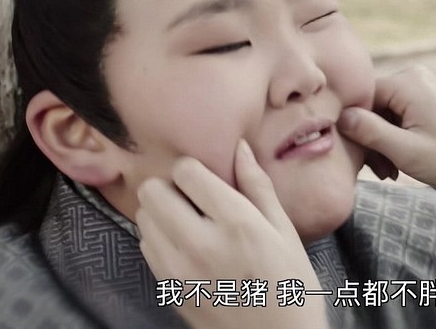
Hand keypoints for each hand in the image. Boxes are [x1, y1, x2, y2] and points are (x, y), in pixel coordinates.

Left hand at [136, 140, 327, 328]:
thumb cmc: (291, 285)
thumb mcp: (285, 231)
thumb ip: (257, 186)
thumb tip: (239, 146)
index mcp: (236, 223)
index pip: (185, 171)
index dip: (195, 168)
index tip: (208, 178)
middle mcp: (200, 243)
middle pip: (153, 191)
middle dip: (171, 187)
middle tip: (193, 198)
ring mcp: (179, 270)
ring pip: (144, 218)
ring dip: (162, 212)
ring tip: (189, 222)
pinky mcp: (169, 289)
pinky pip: (146, 246)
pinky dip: (159, 238)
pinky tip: (186, 245)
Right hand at [337, 65, 435, 188]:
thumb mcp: (405, 151)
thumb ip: (369, 131)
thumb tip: (339, 117)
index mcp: (406, 82)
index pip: (359, 98)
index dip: (354, 129)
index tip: (362, 160)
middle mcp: (411, 75)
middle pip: (370, 106)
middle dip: (369, 140)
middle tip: (381, 172)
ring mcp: (418, 85)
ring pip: (380, 113)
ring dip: (380, 143)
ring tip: (391, 171)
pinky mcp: (423, 97)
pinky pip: (394, 115)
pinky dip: (392, 138)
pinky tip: (398, 161)